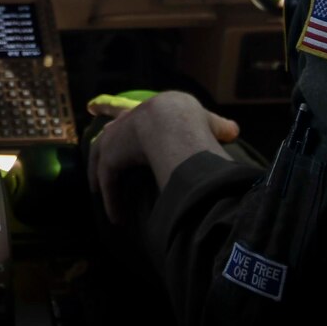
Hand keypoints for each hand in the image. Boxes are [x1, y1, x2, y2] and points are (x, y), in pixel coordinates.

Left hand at [86, 90, 239, 225]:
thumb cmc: (192, 120)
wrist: (176, 121)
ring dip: (102, 181)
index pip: (123, 110)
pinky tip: (117, 218)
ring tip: (104, 196)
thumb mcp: (207, 121)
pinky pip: (109, 183)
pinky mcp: (111, 157)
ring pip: (102, 161)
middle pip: (107, 134)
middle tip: (97, 154)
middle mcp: (125, 122)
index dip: (109, 109)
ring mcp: (115, 138)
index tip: (93, 107)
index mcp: (146, 111)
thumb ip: (216, 126)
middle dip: (101, 145)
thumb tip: (233, 130)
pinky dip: (113, 201)